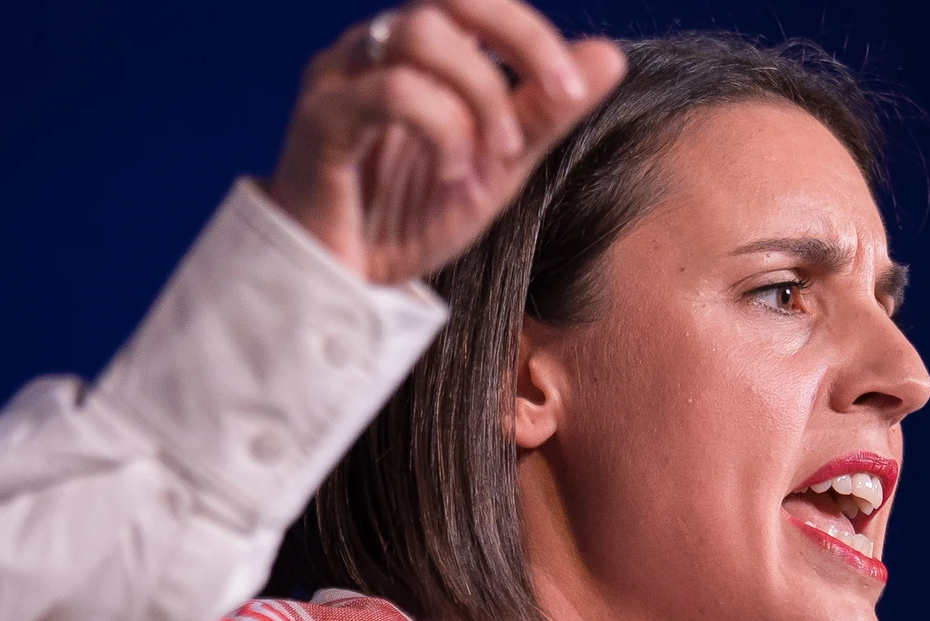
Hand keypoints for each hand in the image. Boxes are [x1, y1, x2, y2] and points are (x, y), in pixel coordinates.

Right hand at [266, 1, 625, 284]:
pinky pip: (391, 91)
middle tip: (560, 101)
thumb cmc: (409, 217)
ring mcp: (341, 77)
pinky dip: (442, 128)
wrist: (345, 283)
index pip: (478, 1)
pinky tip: (452, 174)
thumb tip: (609, 55)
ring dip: (480, 93)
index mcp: (417, 52)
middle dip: (520, 41)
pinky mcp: (320, 118)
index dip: (534, 34)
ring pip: (419, 32)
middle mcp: (374, 48)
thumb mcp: (498, 166)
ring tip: (493, 156)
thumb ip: (546, 111)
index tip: (575, 92)